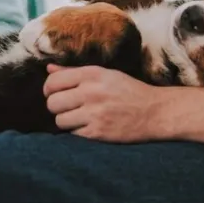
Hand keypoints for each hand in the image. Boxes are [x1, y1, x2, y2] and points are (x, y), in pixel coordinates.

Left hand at [43, 64, 163, 142]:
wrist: (155, 111)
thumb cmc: (128, 90)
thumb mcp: (105, 74)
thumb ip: (74, 72)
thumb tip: (48, 68)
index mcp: (92, 74)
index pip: (53, 81)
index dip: (49, 89)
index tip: (55, 93)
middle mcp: (91, 92)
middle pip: (52, 103)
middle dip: (56, 106)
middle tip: (67, 107)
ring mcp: (94, 113)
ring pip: (60, 120)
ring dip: (66, 121)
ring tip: (78, 118)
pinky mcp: (98, 132)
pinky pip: (73, 134)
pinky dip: (78, 131)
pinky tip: (89, 126)